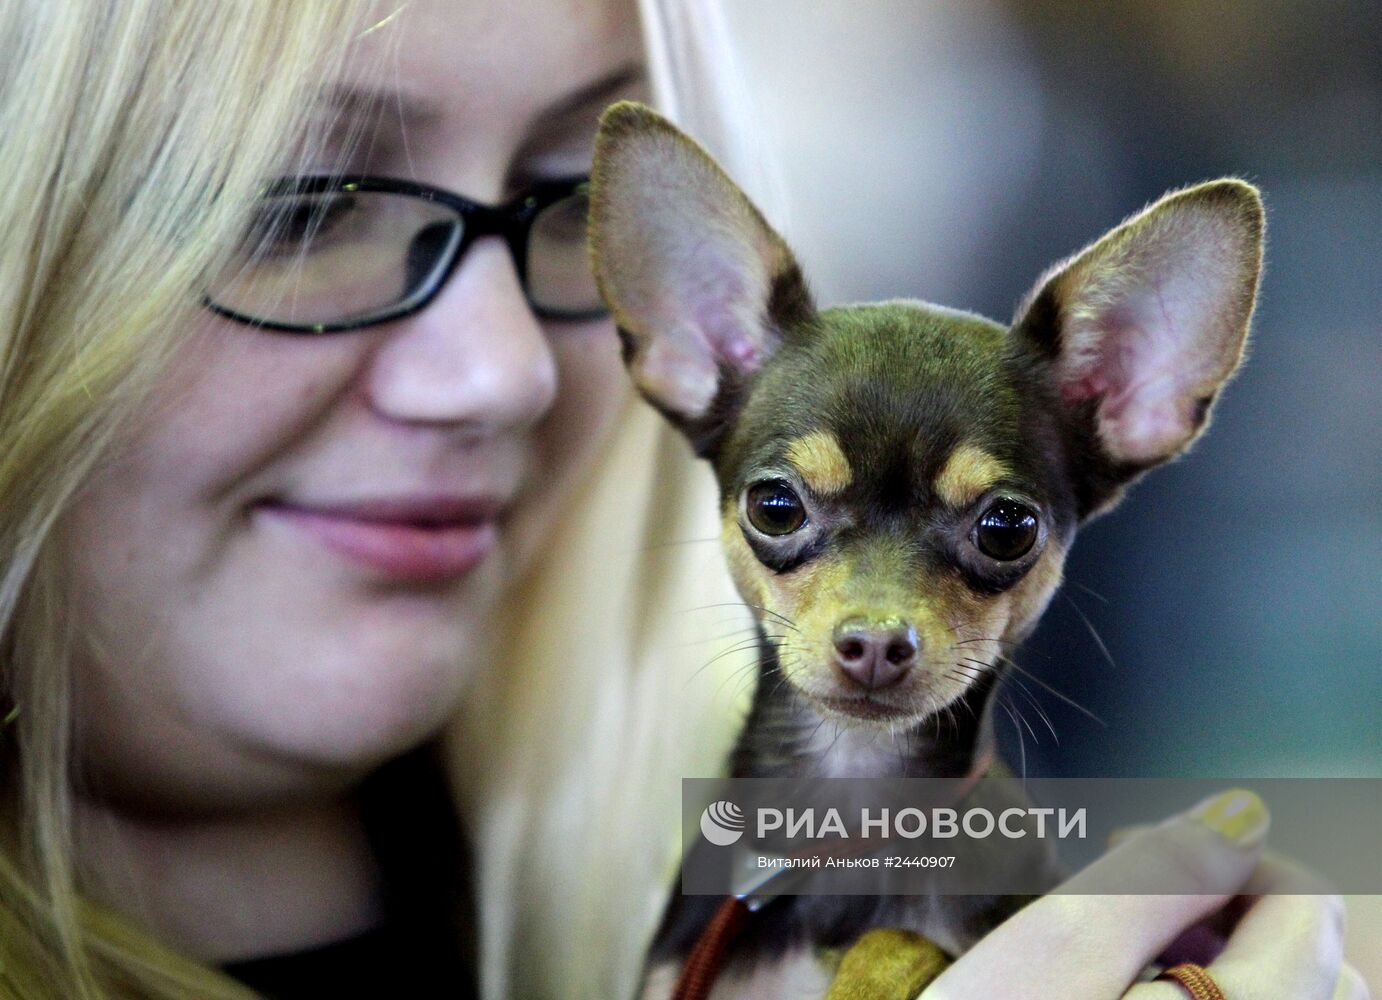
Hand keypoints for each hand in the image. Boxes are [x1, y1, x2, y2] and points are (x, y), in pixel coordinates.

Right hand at [918, 789, 1368, 999]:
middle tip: (1125, 900)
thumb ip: (1158, 875)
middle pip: (1318, 967)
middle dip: (1228, 908)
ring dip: (1228, 963)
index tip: (1131, 846)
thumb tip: (1240, 815)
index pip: (1307, 906)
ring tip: (1127, 957)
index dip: (1221, 852)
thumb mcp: (1053, 951)